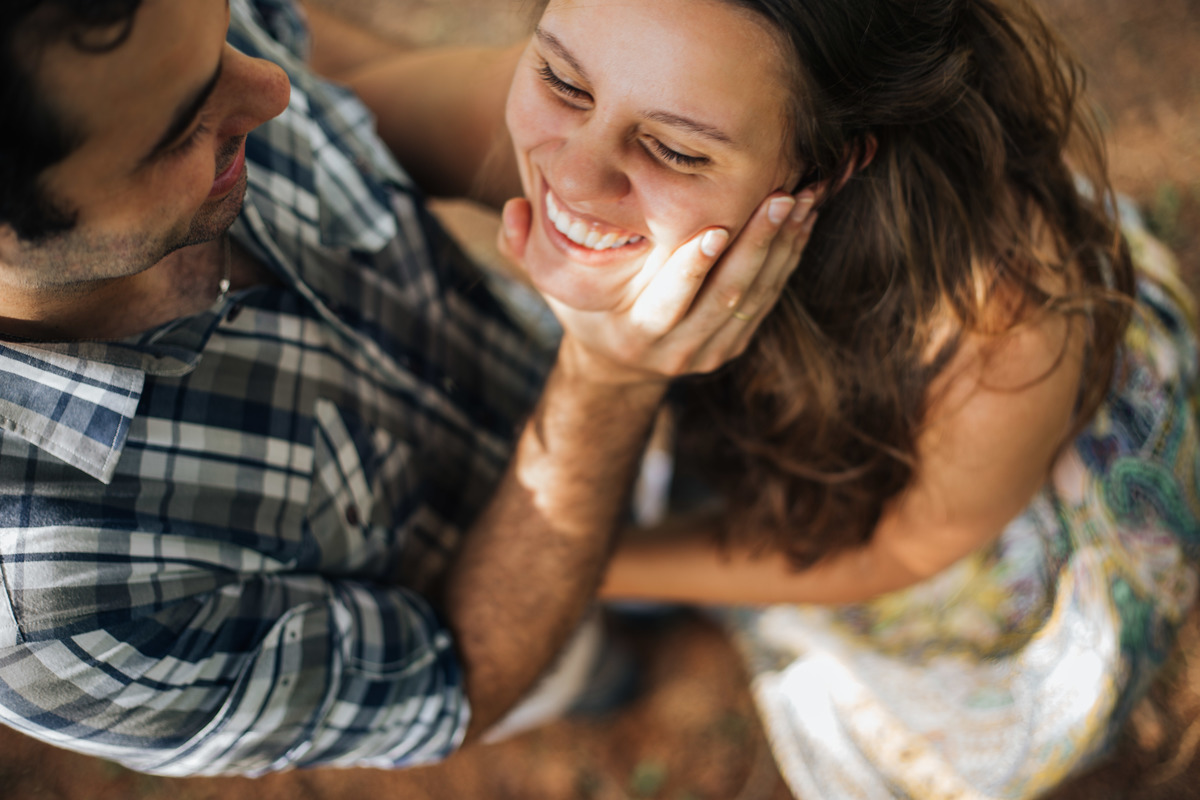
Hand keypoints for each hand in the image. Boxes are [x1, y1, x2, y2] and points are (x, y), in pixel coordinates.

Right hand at [498, 189, 819, 384]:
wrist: (617, 364)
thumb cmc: (586, 308)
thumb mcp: (550, 282)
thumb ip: (523, 247)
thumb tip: (514, 209)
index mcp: (636, 333)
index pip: (669, 300)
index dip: (693, 267)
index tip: (716, 228)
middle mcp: (678, 349)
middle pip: (727, 296)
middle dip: (759, 244)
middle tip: (783, 196)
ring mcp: (712, 351)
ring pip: (756, 298)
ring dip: (784, 247)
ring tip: (805, 198)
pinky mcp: (735, 344)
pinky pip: (768, 302)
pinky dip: (789, 261)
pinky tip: (804, 221)